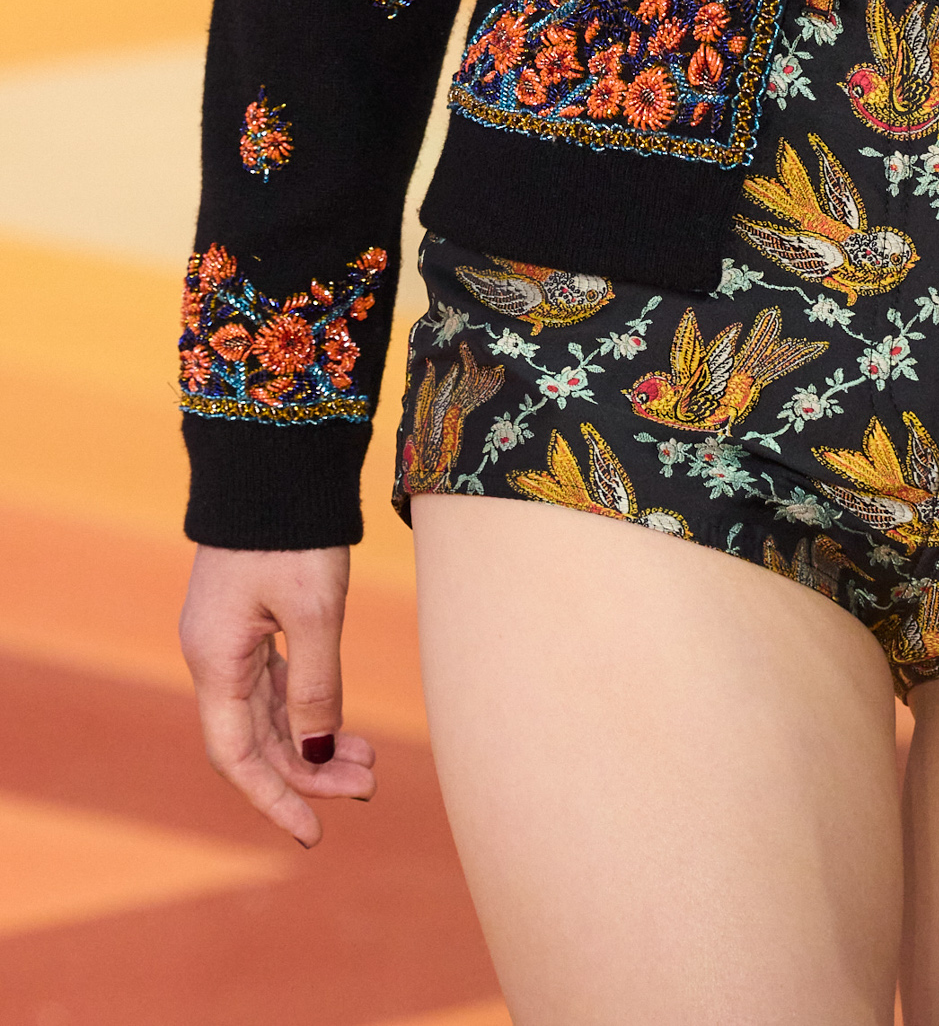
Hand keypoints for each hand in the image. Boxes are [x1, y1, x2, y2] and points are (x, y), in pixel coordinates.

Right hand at [179, 544, 376, 845]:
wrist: (277, 461)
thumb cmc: (294, 532)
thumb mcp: (313, 610)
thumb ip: (315, 684)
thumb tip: (316, 752)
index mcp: (216, 659)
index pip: (238, 755)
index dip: (274, 798)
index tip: (313, 832)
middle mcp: (215, 656)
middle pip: (257, 739)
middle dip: (307, 772)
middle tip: (366, 786)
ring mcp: (231, 638)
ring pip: (270, 713)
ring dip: (313, 742)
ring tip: (368, 762)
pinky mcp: (251, 620)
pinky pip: (276, 684)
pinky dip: (309, 708)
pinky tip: (343, 724)